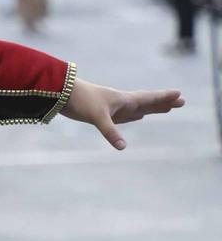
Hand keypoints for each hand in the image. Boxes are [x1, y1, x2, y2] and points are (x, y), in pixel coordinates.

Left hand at [62, 79, 183, 150]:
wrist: (58, 92)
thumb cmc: (79, 100)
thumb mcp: (97, 117)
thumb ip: (110, 132)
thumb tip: (122, 147)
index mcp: (123, 100)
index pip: (149, 98)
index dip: (164, 97)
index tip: (180, 94)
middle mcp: (120, 102)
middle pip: (147, 102)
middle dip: (164, 103)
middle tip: (182, 101)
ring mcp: (112, 107)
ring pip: (138, 108)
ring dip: (152, 108)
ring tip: (165, 108)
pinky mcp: (103, 112)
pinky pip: (125, 114)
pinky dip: (134, 115)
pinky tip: (136, 116)